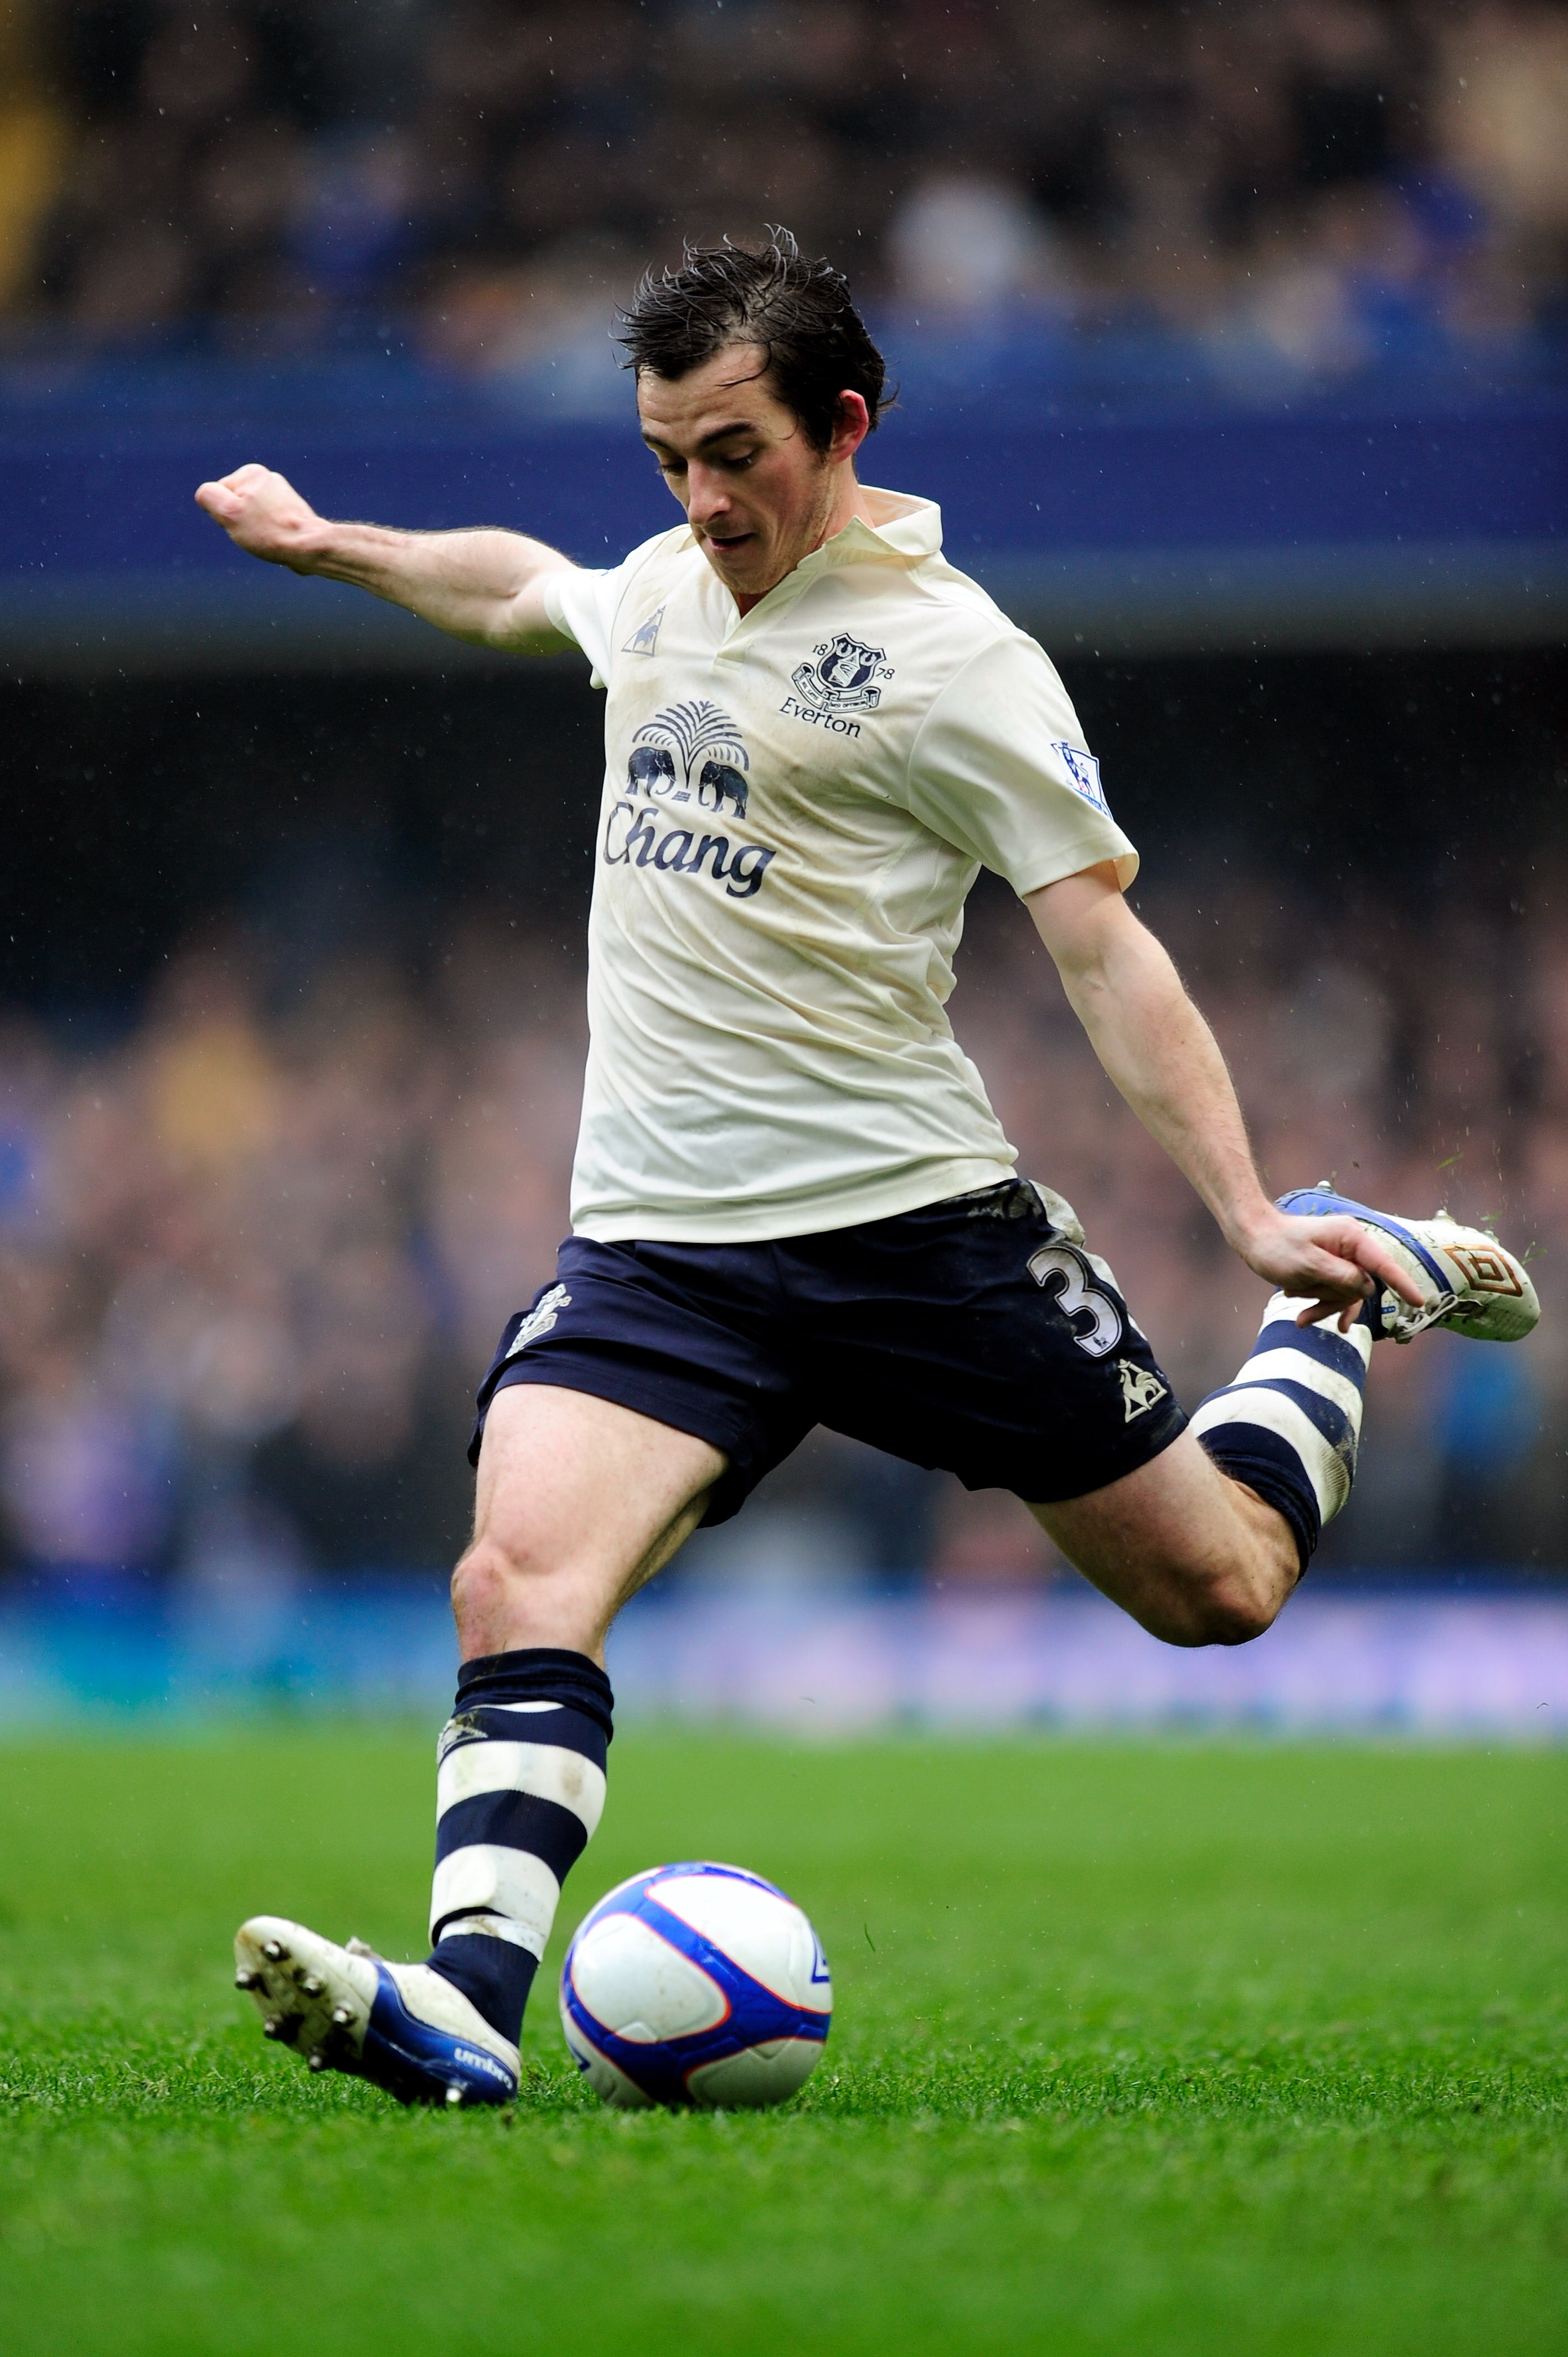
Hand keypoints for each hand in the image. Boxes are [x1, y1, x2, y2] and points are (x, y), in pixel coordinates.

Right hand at [194, 464, 324, 570]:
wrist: (309, 546)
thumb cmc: (268, 531)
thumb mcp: (229, 513)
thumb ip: (210, 496)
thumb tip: (205, 494)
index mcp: (251, 472)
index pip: (217, 495)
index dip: (224, 515)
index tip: (243, 523)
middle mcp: (268, 478)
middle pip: (235, 505)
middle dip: (240, 522)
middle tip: (256, 532)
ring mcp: (282, 495)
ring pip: (251, 516)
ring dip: (255, 530)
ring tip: (269, 537)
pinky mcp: (292, 512)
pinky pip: (268, 524)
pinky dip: (269, 534)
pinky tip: (279, 540)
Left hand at [1236, 1209, 1426, 1331]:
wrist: (1252, 1238)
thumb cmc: (1276, 1247)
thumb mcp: (1308, 1265)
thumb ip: (1341, 1278)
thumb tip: (1369, 1289)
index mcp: (1352, 1238)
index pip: (1384, 1265)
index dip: (1403, 1284)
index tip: (1420, 1302)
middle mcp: (1351, 1247)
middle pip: (1362, 1287)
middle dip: (1336, 1302)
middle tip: (1305, 1308)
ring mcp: (1341, 1259)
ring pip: (1347, 1295)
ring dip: (1323, 1305)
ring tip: (1295, 1305)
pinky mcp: (1330, 1269)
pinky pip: (1334, 1294)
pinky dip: (1320, 1305)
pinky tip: (1302, 1318)